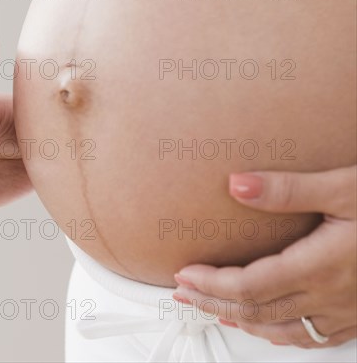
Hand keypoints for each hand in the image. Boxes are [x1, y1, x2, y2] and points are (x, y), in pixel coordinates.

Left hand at [172, 166, 356, 347]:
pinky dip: (277, 332)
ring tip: (210, 310)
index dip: (211, 285)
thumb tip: (236, 184)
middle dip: (213, 303)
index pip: (249, 287)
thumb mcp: (346, 187)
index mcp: (323, 266)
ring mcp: (347, 312)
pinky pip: (310, 337)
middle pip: (256, 311)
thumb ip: (287, 190)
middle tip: (183, 295)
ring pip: (280, 329)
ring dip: (239, 320)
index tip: (184, 275)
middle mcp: (332, 297)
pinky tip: (265, 326)